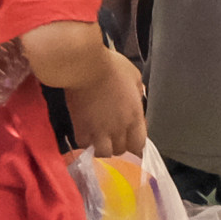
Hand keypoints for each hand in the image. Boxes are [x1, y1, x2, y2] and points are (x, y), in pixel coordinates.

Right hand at [62, 45, 148, 159]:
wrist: (86, 66)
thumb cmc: (111, 66)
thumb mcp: (134, 75)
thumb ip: (138, 91)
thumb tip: (137, 97)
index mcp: (134, 115)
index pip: (139, 144)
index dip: (135, 144)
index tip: (131, 140)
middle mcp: (119, 127)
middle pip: (121, 150)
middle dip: (118, 145)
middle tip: (113, 136)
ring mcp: (99, 130)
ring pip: (104, 153)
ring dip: (102, 147)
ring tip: (99, 140)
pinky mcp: (81, 127)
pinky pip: (84, 144)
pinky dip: (85, 141)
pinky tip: (85, 133)